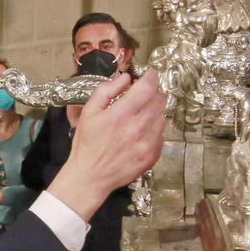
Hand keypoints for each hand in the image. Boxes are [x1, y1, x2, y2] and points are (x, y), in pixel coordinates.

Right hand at [49, 73, 166, 221]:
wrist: (90, 176)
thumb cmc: (87, 144)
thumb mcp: (89, 112)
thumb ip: (107, 90)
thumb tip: (126, 78)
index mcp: (120, 115)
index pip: (147, 87)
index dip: (151, 76)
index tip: (150, 74)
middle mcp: (137, 128)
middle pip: (159, 100)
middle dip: (152, 93)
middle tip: (142, 96)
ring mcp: (147, 144)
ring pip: (162, 117)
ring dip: (153, 112)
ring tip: (139, 117)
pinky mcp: (152, 156)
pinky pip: (161, 135)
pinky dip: (154, 130)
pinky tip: (140, 134)